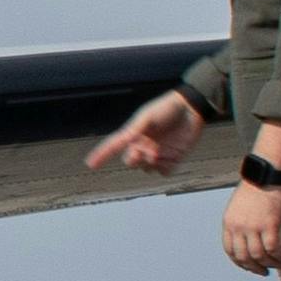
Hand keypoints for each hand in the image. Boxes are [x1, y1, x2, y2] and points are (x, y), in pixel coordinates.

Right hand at [87, 90, 202, 176]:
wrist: (190, 108)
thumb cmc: (166, 108)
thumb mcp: (147, 116)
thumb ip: (135, 130)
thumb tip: (128, 144)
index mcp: (134, 134)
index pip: (114, 145)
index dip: (101, 154)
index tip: (90, 164)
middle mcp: (143, 145)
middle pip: (131, 161)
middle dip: (136, 158)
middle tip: (149, 150)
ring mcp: (158, 153)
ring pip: (147, 169)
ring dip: (152, 163)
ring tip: (161, 151)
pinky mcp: (173, 158)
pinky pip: (164, 172)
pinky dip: (165, 168)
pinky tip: (171, 157)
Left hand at [220, 179, 280, 276]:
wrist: (265, 175)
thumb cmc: (255, 189)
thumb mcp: (238, 207)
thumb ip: (239, 224)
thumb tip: (247, 240)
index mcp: (228, 223)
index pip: (230, 251)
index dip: (239, 262)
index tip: (249, 266)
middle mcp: (238, 227)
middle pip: (243, 257)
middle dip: (254, 268)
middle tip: (264, 272)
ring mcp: (253, 226)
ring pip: (259, 255)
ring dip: (269, 263)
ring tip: (277, 265)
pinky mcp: (269, 224)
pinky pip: (273, 247)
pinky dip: (279, 255)